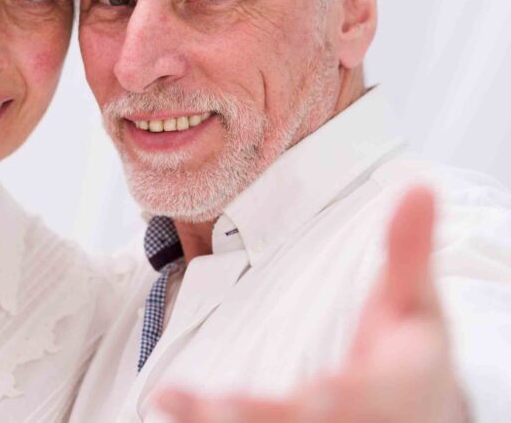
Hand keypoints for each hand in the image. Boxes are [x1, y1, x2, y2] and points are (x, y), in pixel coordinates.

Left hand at [156, 186, 468, 422]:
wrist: (416, 413)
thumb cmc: (408, 357)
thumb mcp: (415, 303)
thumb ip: (408, 250)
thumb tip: (418, 186)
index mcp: (393, 387)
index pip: (369, 395)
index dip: (347, 397)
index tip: (326, 389)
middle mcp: (354, 419)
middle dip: (263, 416)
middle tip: (220, 407)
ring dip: (228, 420)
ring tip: (175, 402)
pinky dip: (203, 422)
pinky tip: (166, 402)